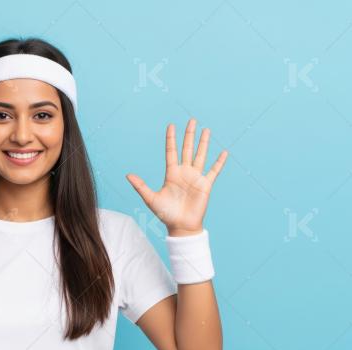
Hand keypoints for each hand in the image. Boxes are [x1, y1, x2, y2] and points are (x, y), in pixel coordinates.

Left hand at [126, 118, 226, 236]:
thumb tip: (127, 175)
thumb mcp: (150, 198)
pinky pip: (214, 171)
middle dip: (189, 135)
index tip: (171, 125)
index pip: (171, 152)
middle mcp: (184, 173)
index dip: (171, 139)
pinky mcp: (205, 185)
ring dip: (203, 143)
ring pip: (201, 155)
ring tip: (206, 130)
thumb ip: (140, 186)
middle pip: (187, 149)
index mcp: (171, 173)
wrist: (180, 227)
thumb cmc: (165, 214)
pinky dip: (219, 162)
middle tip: (192, 120)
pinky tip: (224, 152)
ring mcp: (196, 178)